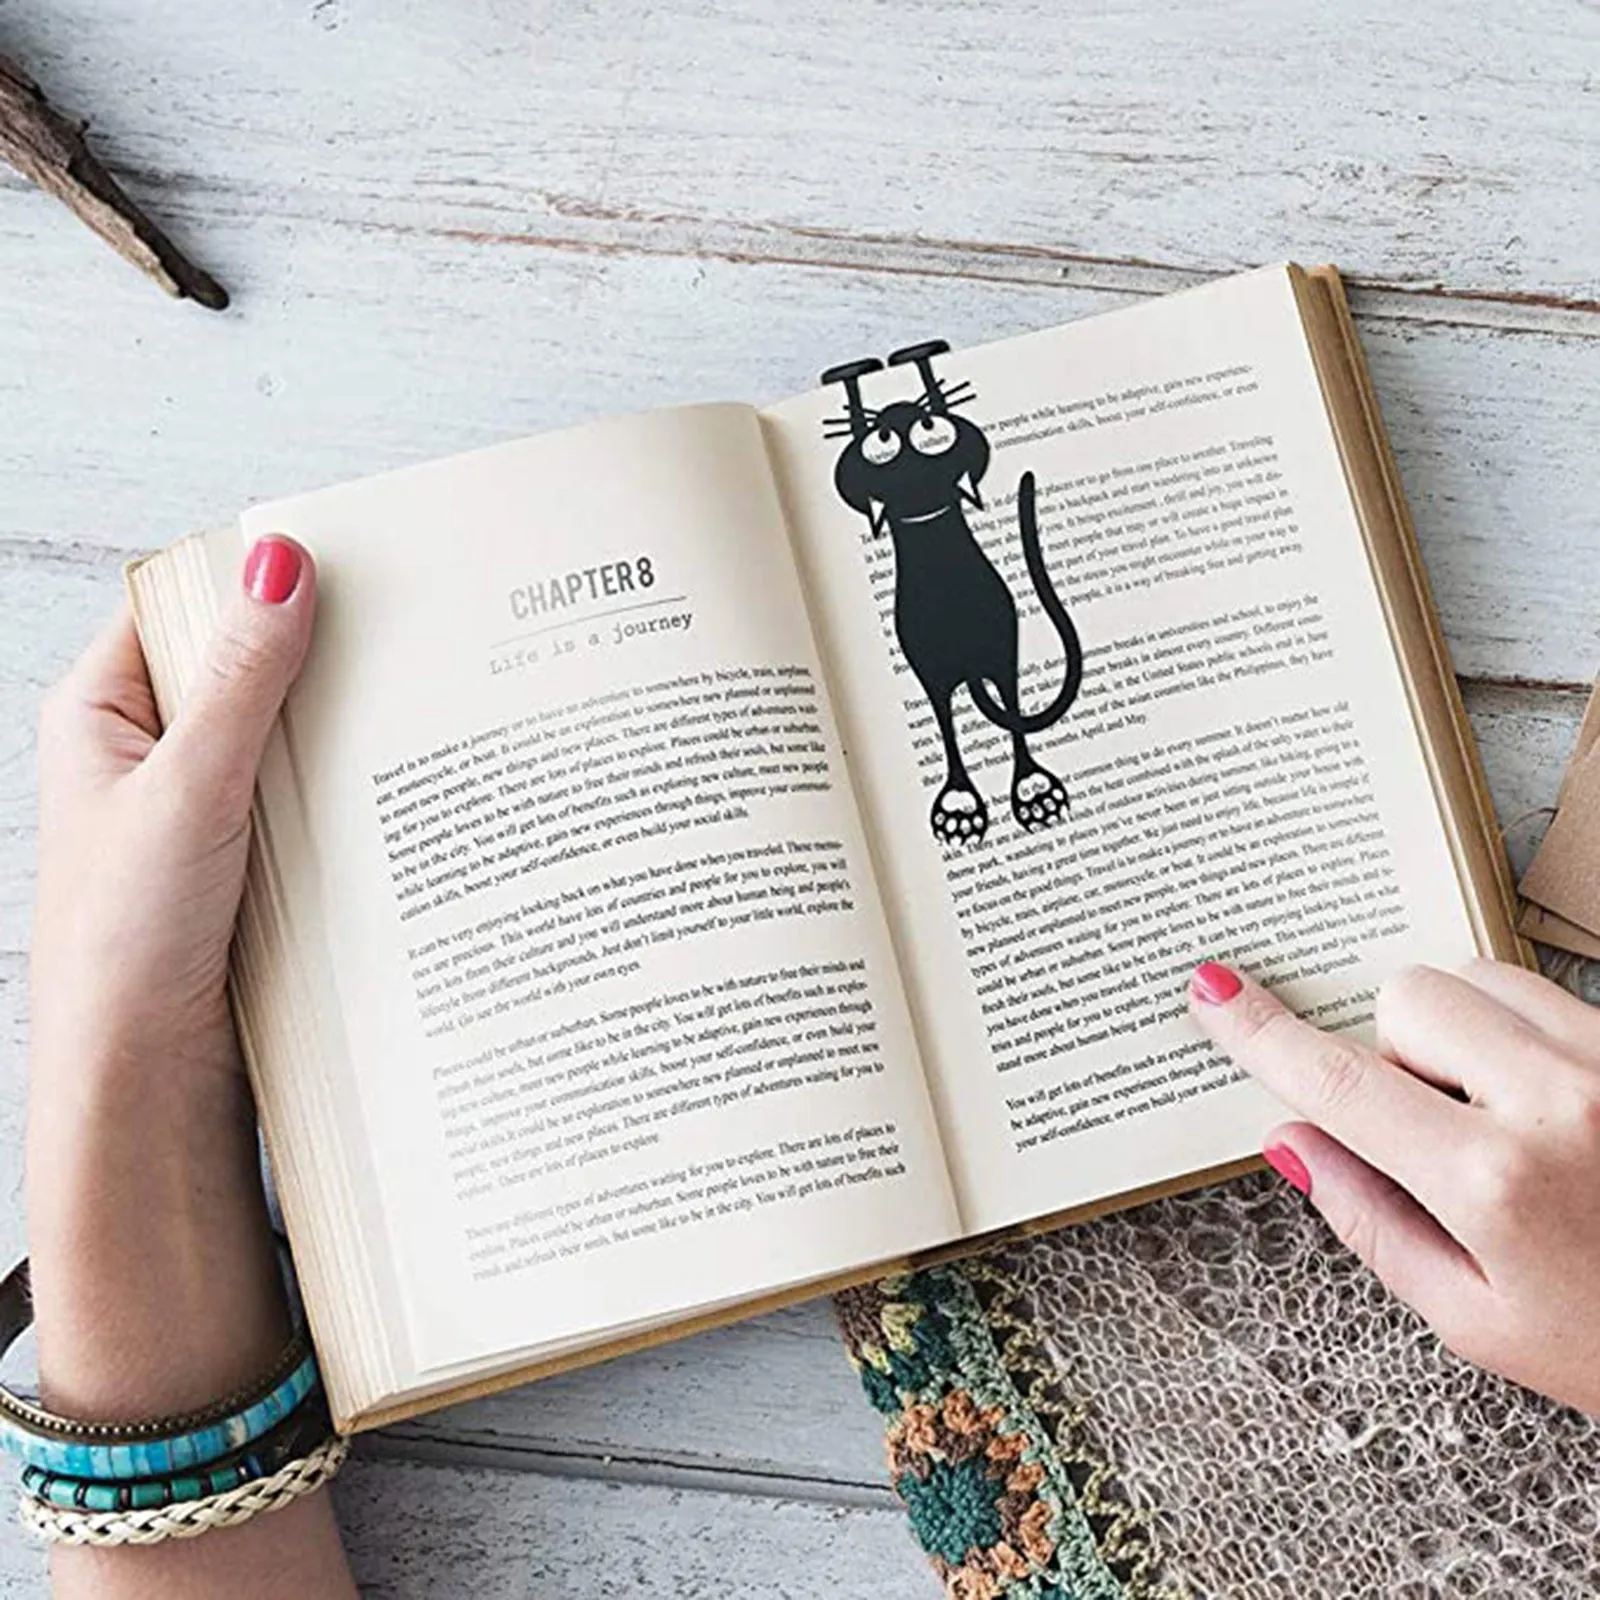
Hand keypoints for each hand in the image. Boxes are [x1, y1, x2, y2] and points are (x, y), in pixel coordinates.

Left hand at [26, 536, 354, 1595]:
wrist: (143, 1093)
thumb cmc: (124, 949)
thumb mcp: (186, 789)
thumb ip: (243, 681)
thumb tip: (283, 564)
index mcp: (106, 715)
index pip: (187, 608)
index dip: (259, 579)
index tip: (349, 561)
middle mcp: (153, 757)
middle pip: (251, 669)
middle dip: (325, 655)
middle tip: (412, 631)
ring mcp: (206, 813)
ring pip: (291, 738)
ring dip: (348, 729)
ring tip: (424, 704)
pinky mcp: (253, 866)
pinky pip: (313, 800)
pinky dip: (356, 789)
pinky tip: (409, 788)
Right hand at [1189, 958, 1599, 1415]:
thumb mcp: (1476, 1319)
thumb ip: (1370, 1220)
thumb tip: (1293, 1139)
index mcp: (1491, 1182)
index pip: (1339, 1083)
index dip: (1261, 1034)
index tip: (1214, 992)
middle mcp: (1553, 1102)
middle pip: (1407, 1000)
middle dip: (1392, 1049)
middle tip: (1427, 1122)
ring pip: (1472, 978)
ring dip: (1455, 1029)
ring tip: (1494, 1109)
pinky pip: (1541, 985)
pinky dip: (1516, 1023)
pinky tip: (1542, 1092)